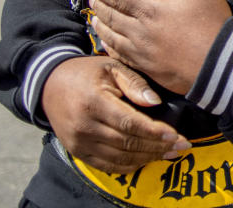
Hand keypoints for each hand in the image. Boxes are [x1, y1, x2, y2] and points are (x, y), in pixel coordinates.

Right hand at [41, 56, 189, 173]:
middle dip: (158, 146)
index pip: (130, 123)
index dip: (154, 132)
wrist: (50, 85)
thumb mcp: (111, 67)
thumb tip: (155, 102)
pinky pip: (107, 166)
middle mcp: (84, 126)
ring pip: (120, 158)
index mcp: (94, 102)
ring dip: (148, 158)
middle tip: (182, 146)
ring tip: (170, 153)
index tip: (176, 135)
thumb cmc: (87, 73)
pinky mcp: (77, 152)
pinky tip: (147, 158)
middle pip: (127, 143)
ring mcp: (79, 142)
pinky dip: (130, 165)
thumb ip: (134, 84)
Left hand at [89, 0, 231, 93]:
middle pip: (112, 17)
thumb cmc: (213, 24)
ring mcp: (142, 52)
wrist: (221, 65)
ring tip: (94, 20)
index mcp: (152, 9)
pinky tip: (107, 44)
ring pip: (112, 37)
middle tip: (92, 1)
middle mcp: (140, 31)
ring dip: (101, 26)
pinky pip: (121, 57)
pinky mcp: (147, 69)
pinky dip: (110, 48)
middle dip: (100, 7)